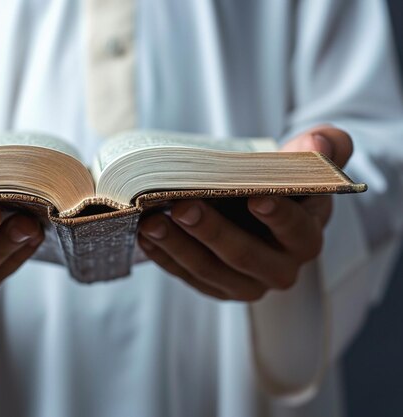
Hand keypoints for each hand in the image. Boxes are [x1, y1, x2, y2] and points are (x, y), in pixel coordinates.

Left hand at [138, 126, 352, 300]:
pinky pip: (187, 276)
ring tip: (151, 220)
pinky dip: (165, 256)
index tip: (255, 196)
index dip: (278, 215)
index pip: (295, 230)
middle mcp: (279, 269)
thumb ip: (321, 149)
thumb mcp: (303, 165)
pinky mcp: (215, 287)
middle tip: (183, 205)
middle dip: (212, 231)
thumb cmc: (278, 184)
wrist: (256, 210)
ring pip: (209, 270)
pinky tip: (144, 234)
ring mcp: (245, 284)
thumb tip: (318, 142)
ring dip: (178, 245)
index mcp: (305, 237)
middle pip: (244, 255)